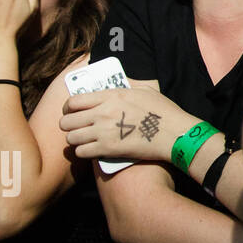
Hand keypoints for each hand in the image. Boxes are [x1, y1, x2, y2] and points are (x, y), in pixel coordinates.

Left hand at [60, 87, 195, 162]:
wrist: (175, 133)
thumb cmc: (164, 112)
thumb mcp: (145, 91)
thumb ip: (126, 89)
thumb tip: (117, 91)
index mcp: (111, 96)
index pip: (74, 101)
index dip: (68, 108)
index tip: (72, 113)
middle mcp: (103, 112)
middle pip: (67, 121)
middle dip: (69, 126)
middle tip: (77, 129)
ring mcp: (104, 132)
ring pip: (71, 138)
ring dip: (76, 140)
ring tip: (85, 141)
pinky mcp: (108, 150)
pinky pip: (81, 153)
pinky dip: (84, 153)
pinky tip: (93, 151)